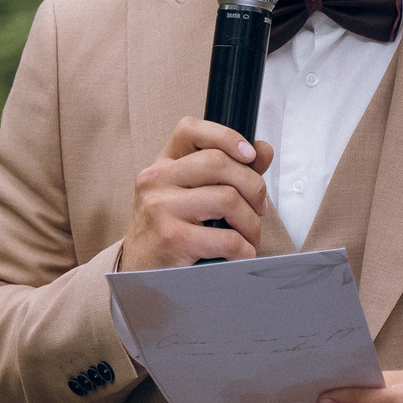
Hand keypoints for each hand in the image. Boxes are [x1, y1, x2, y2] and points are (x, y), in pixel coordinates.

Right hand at [119, 117, 276, 270]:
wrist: (139, 273)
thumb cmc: (169, 231)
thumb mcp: (190, 195)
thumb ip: (228, 171)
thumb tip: (263, 150)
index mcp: (162, 165)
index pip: (190, 129)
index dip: (227, 136)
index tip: (250, 155)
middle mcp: (156, 180)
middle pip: (219, 163)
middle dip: (253, 187)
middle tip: (259, 208)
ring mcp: (161, 208)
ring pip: (228, 199)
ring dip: (251, 223)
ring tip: (249, 236)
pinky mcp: (172, 239)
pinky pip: (227, 238)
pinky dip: (244, 249)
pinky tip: (240, 254)